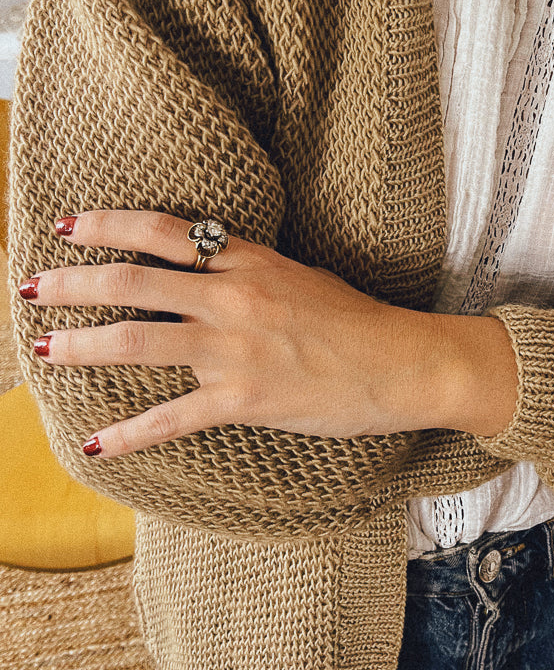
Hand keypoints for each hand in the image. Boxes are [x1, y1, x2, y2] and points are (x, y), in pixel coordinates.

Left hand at [18, 209, 514, 456]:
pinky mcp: (244, 399)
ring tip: (44, 348)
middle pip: (134, 281)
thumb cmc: (354, 318)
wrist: (400, 363)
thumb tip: (201, 270)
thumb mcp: (298, 275)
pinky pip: (171, 418)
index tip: (67, 225)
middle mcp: (234, 297)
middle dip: (73, 282)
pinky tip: (93, 443)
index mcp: (248, 261)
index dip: (108, 225)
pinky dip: (127, 434)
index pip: (164, 231)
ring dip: (83, 344)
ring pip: (139, 341)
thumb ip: (245, 271)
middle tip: (31, 285)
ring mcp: (235, 349)